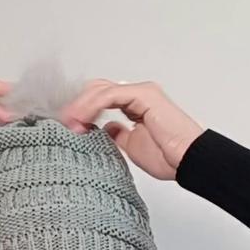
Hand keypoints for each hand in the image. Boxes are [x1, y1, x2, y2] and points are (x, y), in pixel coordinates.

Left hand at [58, 79, 205, 180]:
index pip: (101, 98)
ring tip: (68, 123)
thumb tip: (103, 130)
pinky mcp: (143, 94)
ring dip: (80, 106)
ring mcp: (141, 92)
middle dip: (76, 104)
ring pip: (100, 90)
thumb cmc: (169, 156)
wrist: (188, 160)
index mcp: (135, 104)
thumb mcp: (132, 146)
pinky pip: (110, 95)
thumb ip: (117, 135)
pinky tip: (81, 119)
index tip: (66, 126)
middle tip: (61, 122)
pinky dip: (92, 106)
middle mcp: (137, 94)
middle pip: (97, 89)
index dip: (81, 109)